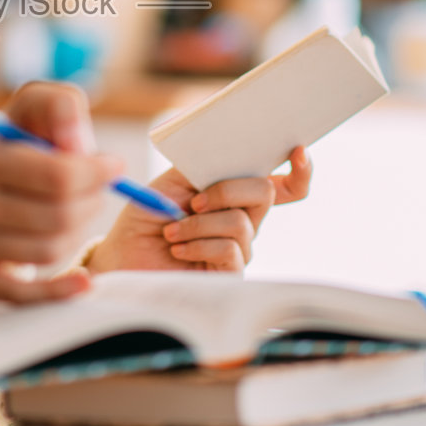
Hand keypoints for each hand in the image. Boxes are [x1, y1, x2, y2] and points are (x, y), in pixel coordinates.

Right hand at [0, 82, 120, 302]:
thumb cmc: (17, 143)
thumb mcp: (35, 107)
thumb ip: (61, 106)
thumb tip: (80, 146)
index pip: (59, 176)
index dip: (98, 173)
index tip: (113, 166)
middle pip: (59, 216)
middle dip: (92, 202)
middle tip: (98, 192)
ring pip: (50, 250)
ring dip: (79, 232)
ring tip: (77, 213)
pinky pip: (26, 295)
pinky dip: (62, 290)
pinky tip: (83, 281)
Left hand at [86, 147, 311, 273]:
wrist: (125, 257)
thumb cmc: (146, 218)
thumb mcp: (171, 182)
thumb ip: (202, 165)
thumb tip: (231, 150)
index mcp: (234, 194)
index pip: (283, 185)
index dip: (299, 171)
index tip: (299, 151)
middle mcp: (244, 220)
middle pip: (265, 193)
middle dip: (227, 190)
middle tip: (194, 201)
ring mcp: (240, 249)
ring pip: (240, 222)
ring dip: (198, 223)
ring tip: (172, 232)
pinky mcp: (230, 275)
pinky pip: (229, 249)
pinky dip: (198, 243)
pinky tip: (177, 248)